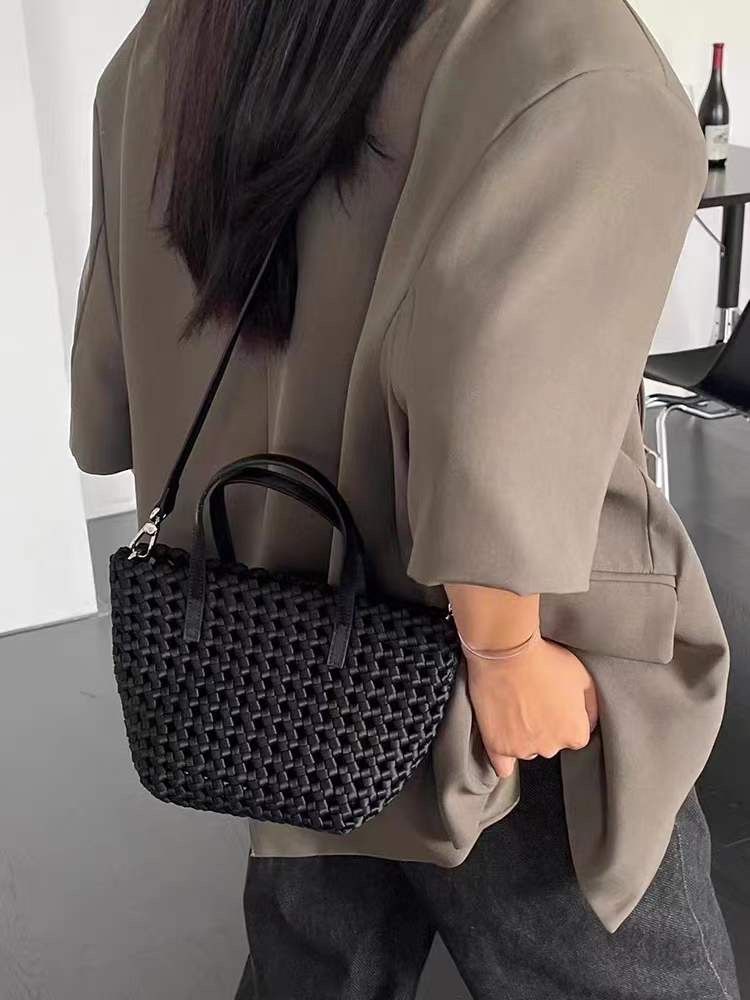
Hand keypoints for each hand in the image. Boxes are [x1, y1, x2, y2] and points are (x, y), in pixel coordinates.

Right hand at [466, 637, 598, 778]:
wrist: (506, 651)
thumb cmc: (544, 659)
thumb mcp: (582, 676)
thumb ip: (592, 705)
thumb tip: (591, 720)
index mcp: (575, 733)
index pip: (574, 736)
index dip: (564, 717)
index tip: (553, 703)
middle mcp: (551, 747)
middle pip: (549, 743)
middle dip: (544, 726)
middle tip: (533, 699)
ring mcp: (523, 749)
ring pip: (526, 749)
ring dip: (523, 734)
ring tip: (514, 705)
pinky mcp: (498, 746)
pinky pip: (502, 765)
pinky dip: (503, 760)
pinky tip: (506, 746)